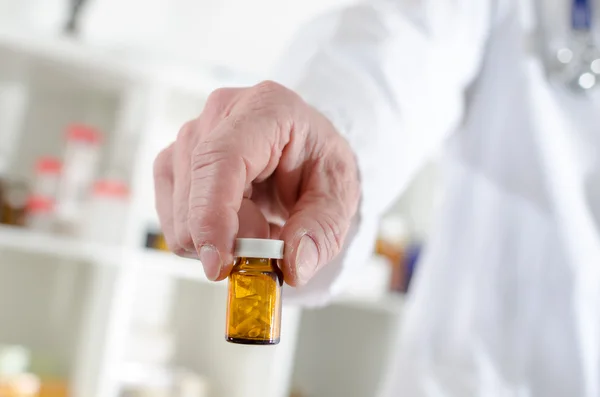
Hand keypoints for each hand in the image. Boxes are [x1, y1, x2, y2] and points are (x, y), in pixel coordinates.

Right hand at [153, 81, 359, 285]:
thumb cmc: (320, 164)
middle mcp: (219, 114)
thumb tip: (293, 266)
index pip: (221, 159)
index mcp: (266, 108)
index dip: (212, 215)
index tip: (219, 264)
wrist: (305, 151)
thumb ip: (322, 231)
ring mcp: (189, 136)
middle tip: (271, 234)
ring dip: (218, 239)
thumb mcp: (340, 197)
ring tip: (257, 221)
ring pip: (179, 216)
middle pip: (195, 194)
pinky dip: (203, 238)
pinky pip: (172, 222)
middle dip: (230, 236)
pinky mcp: (173, 163)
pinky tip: (234, 222)